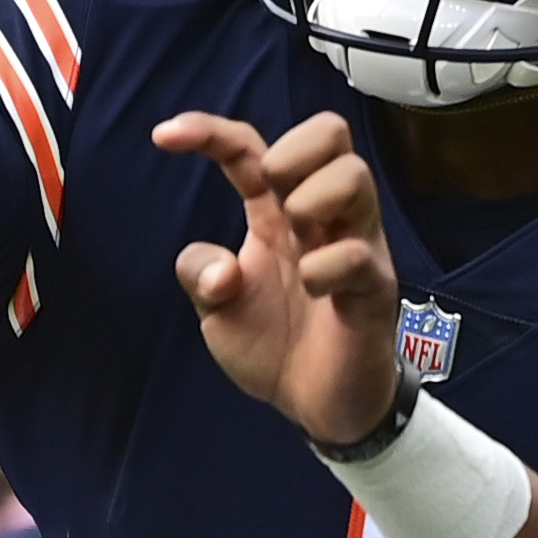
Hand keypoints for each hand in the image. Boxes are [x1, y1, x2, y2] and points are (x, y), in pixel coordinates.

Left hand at [159, 110, 398, 445]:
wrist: (319, 406)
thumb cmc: (276, 347)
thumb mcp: (216, 311)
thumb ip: (199, 275)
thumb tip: (220, 269)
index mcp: (277, 215)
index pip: (251, 148)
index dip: (208, 131)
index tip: (163, 137)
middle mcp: (322, 218)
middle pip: (331, 131)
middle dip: (293, 150)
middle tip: (274, 197)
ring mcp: (355, 246)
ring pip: (354, 175)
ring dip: (313, 199)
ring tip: (299, 245)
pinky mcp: (374, 286)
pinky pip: (357, 254)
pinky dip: (323, 269)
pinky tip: (313, 291)